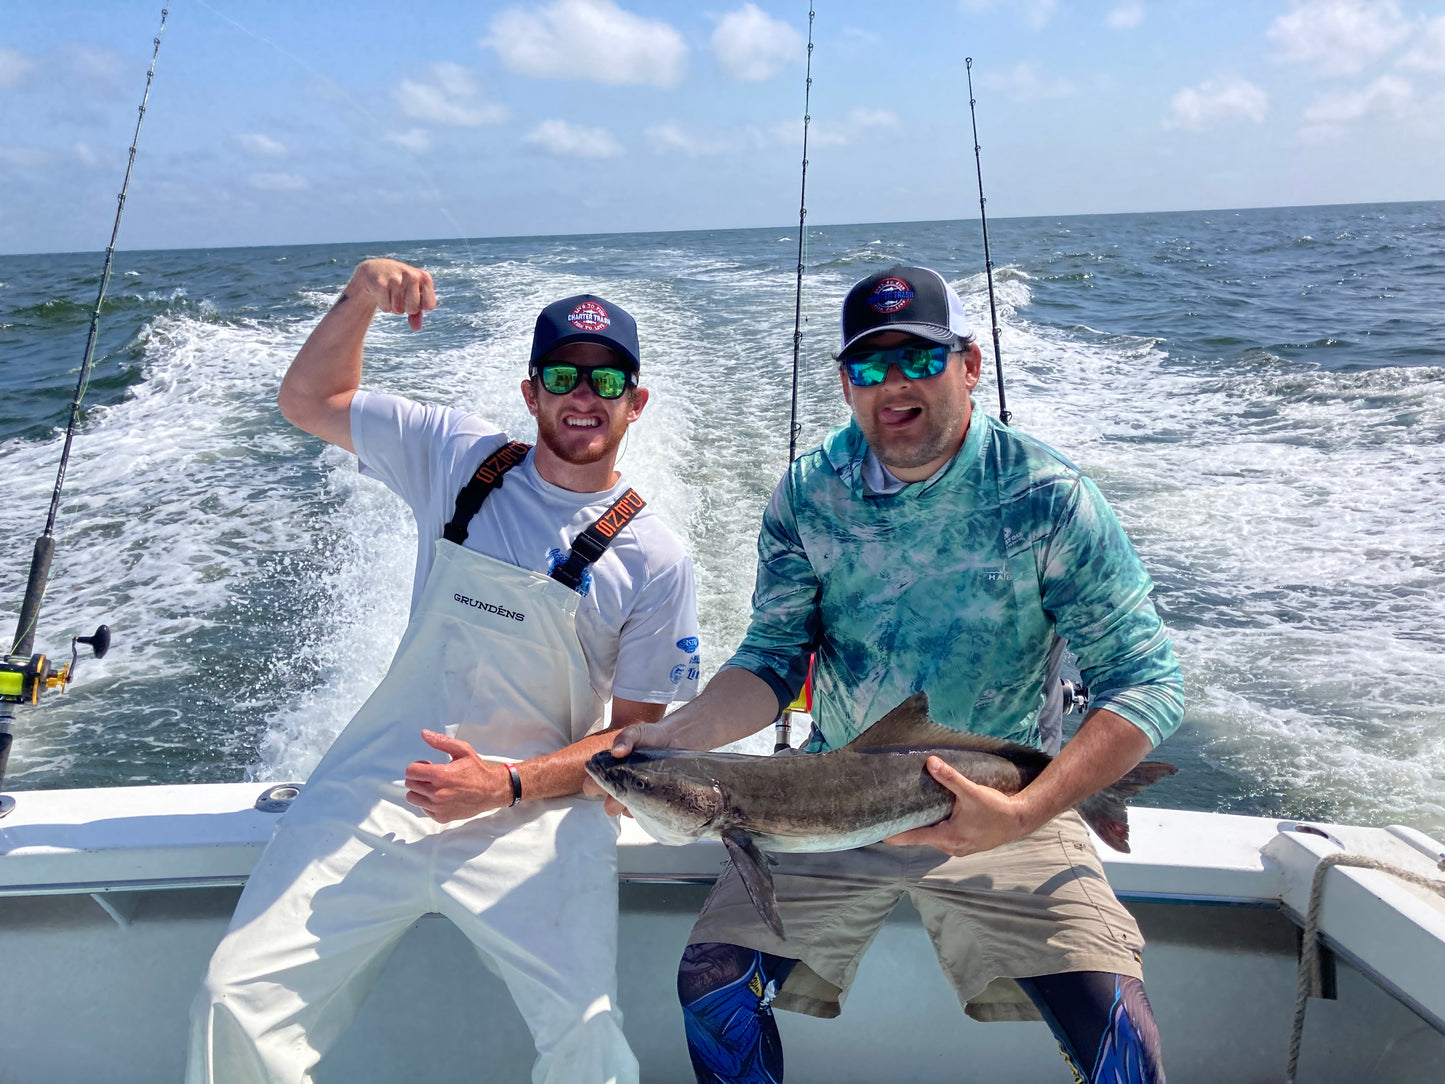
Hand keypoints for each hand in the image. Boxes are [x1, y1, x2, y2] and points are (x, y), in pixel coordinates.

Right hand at [349, 259, 436, 329]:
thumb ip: (417, 314)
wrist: (376, 269)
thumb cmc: (400, 286)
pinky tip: (381, 292)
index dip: (420, 307)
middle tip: (399, 295)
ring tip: (390, 292)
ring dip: (393, 306)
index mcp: (425, 278)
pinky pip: (386, 308)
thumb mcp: (412, 296)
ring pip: (398, 310)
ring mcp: (396, 278)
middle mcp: (412, 275)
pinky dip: (383, 304)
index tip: (413, 297)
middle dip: (405, 307)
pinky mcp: (381, 283)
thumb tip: (416, 328)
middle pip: (413, 309)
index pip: (429, 306)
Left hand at [404, 730, 508, 822]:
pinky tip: (441, 797)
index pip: (411, 772)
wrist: (491, 791)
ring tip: (433, 787)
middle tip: (431, 775)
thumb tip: (424, 733)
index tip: (427, 765)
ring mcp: (438, 807)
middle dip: (418, 778)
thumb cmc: (477, 770)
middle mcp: (437, 793)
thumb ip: (441, 742)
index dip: (417, 766)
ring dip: (420, 791)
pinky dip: (428, 803)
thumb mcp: (462, 750)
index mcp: (440, 775)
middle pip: (410, 785)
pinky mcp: (441, 817)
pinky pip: (424, 809)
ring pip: (413, 798)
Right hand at [579, 719, 675, 817]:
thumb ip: (625, 738)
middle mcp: (621, 786)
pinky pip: (644, 813)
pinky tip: (653, 797)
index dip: (593, 787)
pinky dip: (646, 809)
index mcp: (610, 771)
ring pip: (627, 811)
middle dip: (612, 803)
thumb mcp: (635, 733)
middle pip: (608, 805)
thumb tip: (617, 751)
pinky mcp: (652, 800)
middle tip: (623, 793)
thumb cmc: (650, 737)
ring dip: (631, 807)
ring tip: (641, 795)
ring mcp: (636, 794)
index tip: (601, 783)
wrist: (675, 739)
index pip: (592, 785)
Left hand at [883, 756, 1035, 855]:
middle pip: (920, 838)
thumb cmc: (997, 808)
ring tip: (907, 813)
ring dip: (922, 828)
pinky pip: (943, 838)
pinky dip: (935, 829)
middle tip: (889, 814)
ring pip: (932, 838)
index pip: (912, 838)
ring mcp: (958, 848)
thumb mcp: (972, 791)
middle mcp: (950, 847)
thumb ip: (950, 778)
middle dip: (906, 827)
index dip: (893, 835)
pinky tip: (933, 816)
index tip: (877, 833)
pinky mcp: (966, 844)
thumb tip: (930, 762)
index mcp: (947, 837)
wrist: (1021, 820)